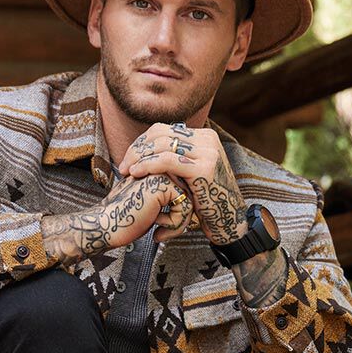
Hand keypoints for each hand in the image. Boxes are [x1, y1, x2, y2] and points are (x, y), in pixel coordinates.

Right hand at [104, 168, 194, 245]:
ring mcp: (162, 172)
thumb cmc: (127, 219)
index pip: (185, 191)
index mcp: (158, 169)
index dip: (179, 214)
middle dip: (181, 219)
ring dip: (178, 223)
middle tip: (163, 232)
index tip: (163, 227)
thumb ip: (169, 199)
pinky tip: (157, 227)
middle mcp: (160, 166)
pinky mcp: (163, 184)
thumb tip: (193, 211)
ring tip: (161, 231)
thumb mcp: (152, 205)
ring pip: (190, 200)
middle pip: (190, 195)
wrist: (106, 224)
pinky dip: (175, 224)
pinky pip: (185, 206)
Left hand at [119, 123, 247, 246]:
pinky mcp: (204, 168)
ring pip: (162, 144)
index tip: (128, 160)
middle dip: (137, 149)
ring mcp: (208, 152)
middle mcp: (208, 140)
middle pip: (160, 134)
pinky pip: (167, 160)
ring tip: (126, 171)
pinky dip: (148, 165)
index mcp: (204, 137)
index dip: (141, 142)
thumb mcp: (191, 175)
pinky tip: (136, 173)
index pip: (163, 130)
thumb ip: (177, 159)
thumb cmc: (206, 203)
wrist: (228, 223)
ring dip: (139, 157)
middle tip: (123, 166)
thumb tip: (151, 148)